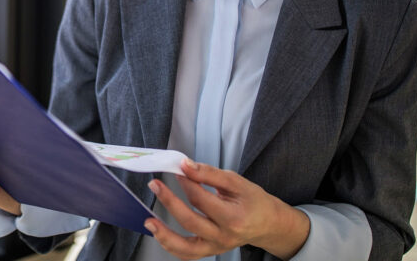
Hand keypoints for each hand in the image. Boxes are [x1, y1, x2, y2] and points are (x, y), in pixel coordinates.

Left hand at [144, 159, 309, 259]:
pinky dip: (171, 246)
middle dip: (170, 201)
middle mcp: (224, 236)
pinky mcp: (211, 251)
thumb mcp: (236, 181)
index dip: (186, 182)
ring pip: (186, 247)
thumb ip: (209, 174)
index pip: (202, 199)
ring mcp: (217, 247)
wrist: (268, 223)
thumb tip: (185, 165)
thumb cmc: (253, 200)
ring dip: (164, 235)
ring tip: (148, 221)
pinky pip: (188, 254)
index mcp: (234, 217)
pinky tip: (159, 234)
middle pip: (191, 221)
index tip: (177, 169)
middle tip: (155, 184)